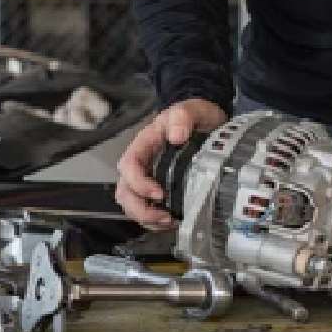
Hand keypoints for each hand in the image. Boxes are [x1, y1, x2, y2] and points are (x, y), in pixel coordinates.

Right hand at [116, 98, 226, 230]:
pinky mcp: (159, 188)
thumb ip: (181, 117)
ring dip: (146, 218)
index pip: (129, 166)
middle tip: (163, 216)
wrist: (205, 122)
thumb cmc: (193, 115)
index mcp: (144, 144)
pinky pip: (146, 209)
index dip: (139, 183)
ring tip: (168, 221)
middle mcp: (142, 163)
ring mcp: (148, 177)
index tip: (159, 192)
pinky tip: (172, 221)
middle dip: (140, 208)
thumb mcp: (190, 109)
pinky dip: (155, 221)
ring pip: (132, 203)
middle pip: (125, 191)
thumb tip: (177, 135)